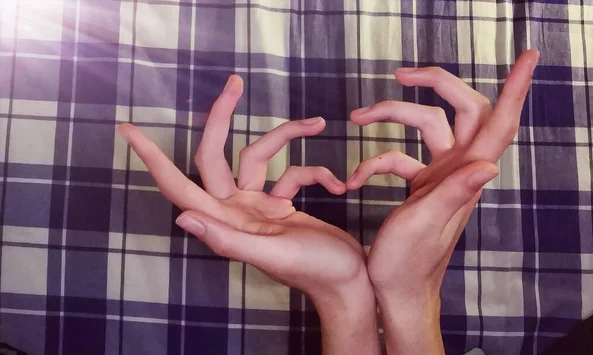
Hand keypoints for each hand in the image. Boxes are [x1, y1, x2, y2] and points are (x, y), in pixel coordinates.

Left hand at [118, 75, 379, 354]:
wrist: (347, 280)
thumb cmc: (313, 271)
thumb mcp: (273, 255)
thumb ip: (229, 239)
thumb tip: (182, 218)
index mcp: (224, 221)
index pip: (178, 185)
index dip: (151, 158)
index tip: (127, 129)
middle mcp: (234, 209)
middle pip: (217, 154)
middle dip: (223, 117)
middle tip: (234, 81)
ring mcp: (257, 205)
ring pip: (260, 155)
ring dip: (289, 136)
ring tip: (319, 122)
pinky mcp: (280, 204)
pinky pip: (291, 172)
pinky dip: (314, 172)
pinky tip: (337, 185)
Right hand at [346, 49, 539, 353]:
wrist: (396, 289)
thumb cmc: (409, 264)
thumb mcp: (425, 224)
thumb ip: (454, 191)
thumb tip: (489, 164)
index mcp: (465, 175)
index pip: (498, 123)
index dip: (515, 88)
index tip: (526, 58)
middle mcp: (458, 170)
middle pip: (457, 110)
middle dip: (432, 85)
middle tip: (402, 73)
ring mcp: (440, 176)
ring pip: (424, 128)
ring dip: (390, 118)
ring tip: (357, 117)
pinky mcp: (422, 186)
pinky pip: (399, 158)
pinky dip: (376, 161)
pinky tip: (356, 178)